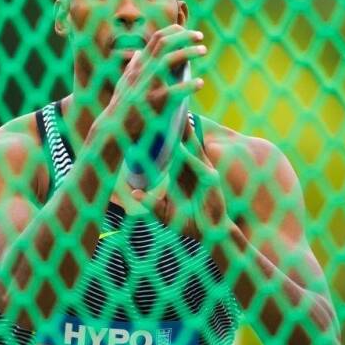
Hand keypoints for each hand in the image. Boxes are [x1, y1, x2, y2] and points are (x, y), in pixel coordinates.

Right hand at [103, 24, 207, 140]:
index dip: (175, 31)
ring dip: (189, 51)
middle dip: (185, 36)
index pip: (157, 38)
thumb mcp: (124, 82)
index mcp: (139, 65)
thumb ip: (132, 67)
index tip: (188, 32)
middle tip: (200, 37)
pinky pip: (175, 90)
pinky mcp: (154, 102)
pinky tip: (200, 83)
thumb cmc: (120, 107)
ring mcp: (148, 85)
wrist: (114, 129)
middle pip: (165, 43)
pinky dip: (189, 85)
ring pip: (170, 59)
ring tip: (203, 50)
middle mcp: (142, 70)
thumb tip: (136, 53)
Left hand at [131, 127, 227, 242]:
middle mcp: (194, 170)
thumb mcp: (165, 213)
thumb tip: (134, 193)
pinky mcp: (211, 182)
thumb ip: (151, 203)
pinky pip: (198, 167)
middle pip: (185, 144)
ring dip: (186, 135)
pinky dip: (189, 158)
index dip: (167, 136)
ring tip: (177, 118)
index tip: (156, 119)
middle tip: (168, 108)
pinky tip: (181, 148)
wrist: (210, 236)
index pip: (175, 150)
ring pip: (193, 150)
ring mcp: (204, 173)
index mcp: (184, 174)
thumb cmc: (190, 224)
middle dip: (178, 127)